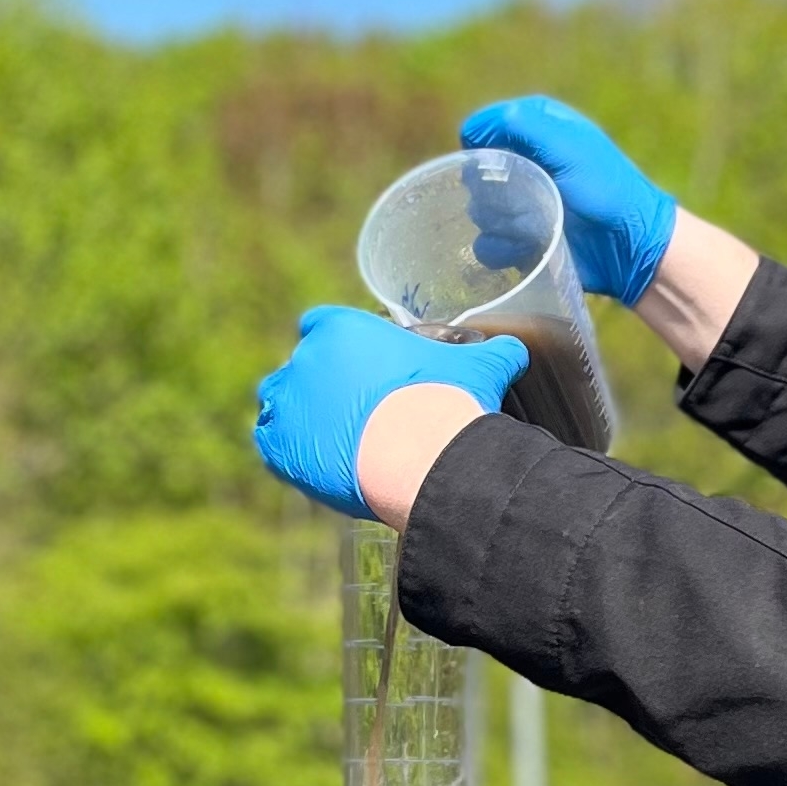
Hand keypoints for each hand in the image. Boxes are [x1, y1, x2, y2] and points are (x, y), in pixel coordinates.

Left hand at [252, 306, 527, 518]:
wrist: (424, 457)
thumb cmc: (447, 404)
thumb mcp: (479, 367)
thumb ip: (495, 353)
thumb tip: (515, 351)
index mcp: (340, 328)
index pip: (321, 324)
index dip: (336, 345)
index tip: (352, 364)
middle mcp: (305, 359)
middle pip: (302, 365)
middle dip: (319, 384)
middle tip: (349, 411)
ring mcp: (288, 402)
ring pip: (278, 401)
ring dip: (296, 414)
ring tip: (326, 437)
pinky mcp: (278, 446)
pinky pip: (271, 443)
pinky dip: (287, 451)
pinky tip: (312, 461)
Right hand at [459, 96, 677, 307]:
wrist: (629, 246)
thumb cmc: (605, 189)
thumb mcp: (568, 145)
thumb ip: (522, 126)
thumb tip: (472, 129)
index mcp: (535, 129)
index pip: (484, 127)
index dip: (484, 144)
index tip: (499, 162)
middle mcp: (525, 162)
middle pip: (476, 171)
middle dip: (493, 188)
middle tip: (523, 197)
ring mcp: (521, 203)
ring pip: (479, 210)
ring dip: (500, 220)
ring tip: (534, 225)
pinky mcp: (521, 240)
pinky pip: (488, 244)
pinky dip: (501, 248)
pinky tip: (525, 249)